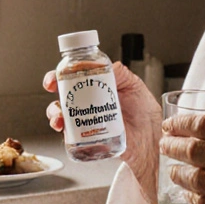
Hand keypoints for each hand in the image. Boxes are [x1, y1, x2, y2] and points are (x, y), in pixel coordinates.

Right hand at [43, 63, 161, 203]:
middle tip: (53, 92)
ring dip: (55, 114)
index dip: (61, 75)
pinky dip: (64, 134)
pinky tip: (66, 132)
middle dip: (53, 92)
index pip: (74, 77)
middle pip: (62, 96)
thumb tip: (105, 65)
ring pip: (62, 115)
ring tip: (60, 118)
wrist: (152, 138)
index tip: (57, 76)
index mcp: (97, 87)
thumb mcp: (135, 86)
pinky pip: (70, 136)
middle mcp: (88, 103)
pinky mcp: (88, 138)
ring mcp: (86, 121)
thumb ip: (120, 73)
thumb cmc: (145, 111)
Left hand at [161, 114, 204, 203]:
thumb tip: (203, 122)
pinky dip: (191, 197)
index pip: (204, 125)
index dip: (181, 124)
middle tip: (165, 145)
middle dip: (172, 147)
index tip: (170, 125)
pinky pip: (204, 203)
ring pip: (194, 179)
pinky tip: (187, 192)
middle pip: (193, 151)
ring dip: (177, 173)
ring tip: (173, 169)